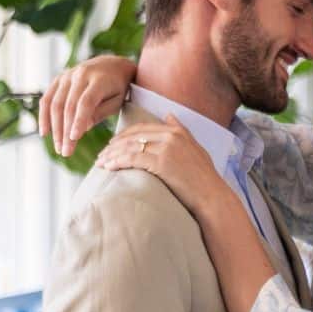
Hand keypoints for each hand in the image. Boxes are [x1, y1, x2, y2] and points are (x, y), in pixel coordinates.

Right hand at [43, 54, 138, 154]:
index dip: (78, 121)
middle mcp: (80, 74)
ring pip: (55, 103)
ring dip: (54, 128)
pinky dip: (44, 116)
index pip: (85, 102)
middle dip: (65, 131)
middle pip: (68, 106)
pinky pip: (47, 98)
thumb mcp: (116, 101)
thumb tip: (81, 129)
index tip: (74, 139)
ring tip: (58, 147)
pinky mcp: (59, 78)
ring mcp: (67, 75)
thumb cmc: (118, 87)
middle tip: (66, 152)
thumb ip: (100, 113)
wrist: (113, 64)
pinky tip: (44, 132)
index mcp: (98, 79)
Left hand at [99, 119, 235, 219]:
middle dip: (114, 145)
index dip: (124, 135)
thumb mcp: (195, 148)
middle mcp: (171, 135)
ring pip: (130, 147)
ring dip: (112, 154)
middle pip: (133, 136)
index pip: (142, 128)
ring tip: (101, 163)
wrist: (212, 196)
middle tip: (102, 154)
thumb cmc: (204, 178)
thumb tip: (169, 115)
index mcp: (176, 131)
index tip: (112, 143)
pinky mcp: (161, 162)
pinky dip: (118, 162)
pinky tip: (109, 167)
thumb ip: (181, 130)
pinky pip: (133, 159)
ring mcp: (166, 148)